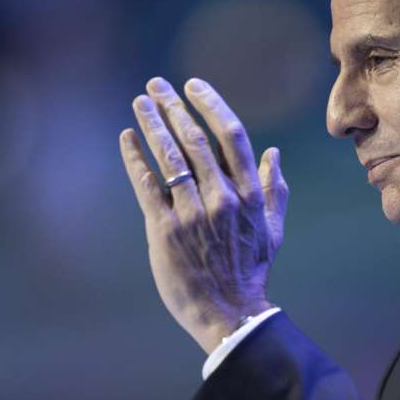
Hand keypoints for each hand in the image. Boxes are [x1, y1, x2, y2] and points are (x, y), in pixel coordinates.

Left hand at [119, 77, 288, 353]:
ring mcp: (191, 213)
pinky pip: (147, 185)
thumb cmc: (250, 271)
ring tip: (139, 101)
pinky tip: (126, 138)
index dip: (210, 104)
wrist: (228, 314)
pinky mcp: (165, 230)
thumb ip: (273, 189)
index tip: (193, 85)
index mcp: (249, 194)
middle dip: (172, 106)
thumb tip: (273, 152)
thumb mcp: (272, 230)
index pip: (230, 135)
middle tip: (155, 85)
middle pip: (193, 138)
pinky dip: (135, 158)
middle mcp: (221, 198)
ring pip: (169, 156)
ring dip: (151, 123)